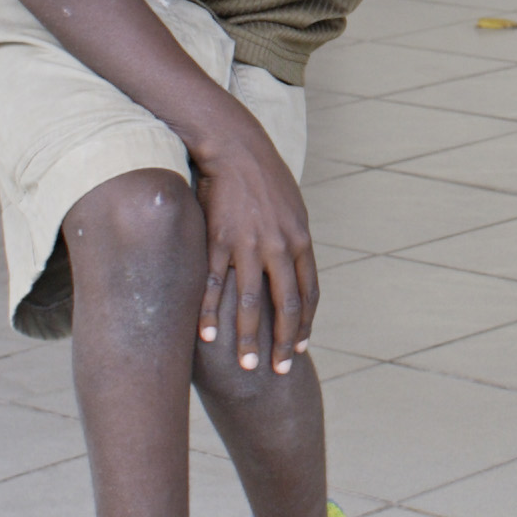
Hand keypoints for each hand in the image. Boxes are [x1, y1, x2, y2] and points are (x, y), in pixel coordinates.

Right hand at [189, 123, 319, 374]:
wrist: (236, 146)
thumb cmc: (265, 177)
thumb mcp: (292, 208)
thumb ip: (294, 240)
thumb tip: (295, 267)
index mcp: (301, 240)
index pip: (308, 293)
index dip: (305, 324)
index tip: (300, 348)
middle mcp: (280, 247)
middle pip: (286, 305)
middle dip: (283, 342)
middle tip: (279, 370)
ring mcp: (249, 245)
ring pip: (252, 302)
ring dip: (249, 337)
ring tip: (245, 365)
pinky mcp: (219, 240)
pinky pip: (215, 284)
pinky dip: (211, 311)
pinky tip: (208, 335)